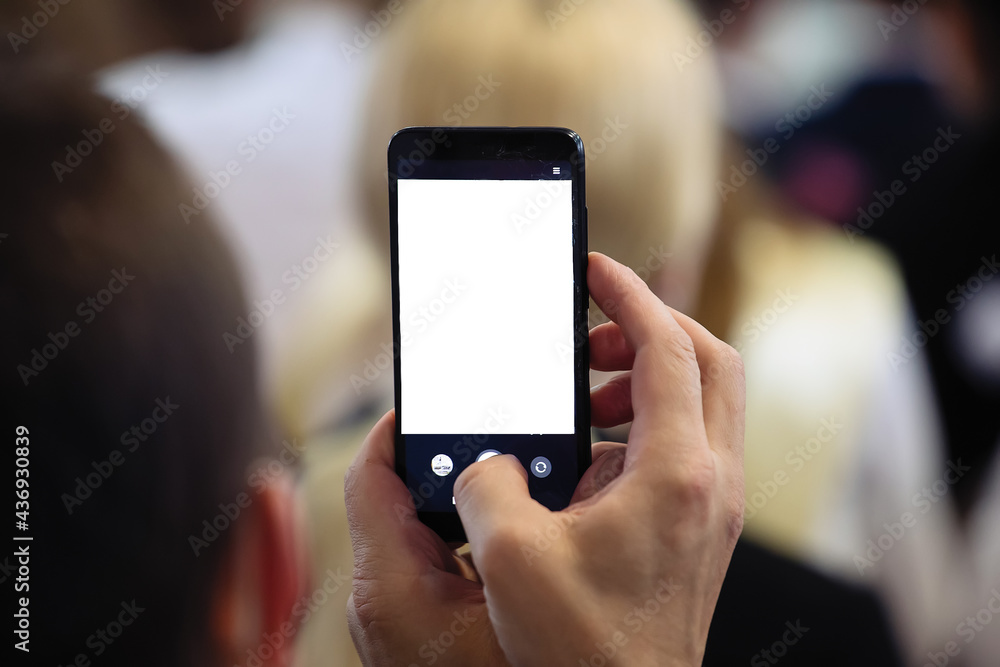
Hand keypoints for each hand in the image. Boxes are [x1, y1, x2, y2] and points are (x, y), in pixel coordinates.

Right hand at [344, 252, 744, 665]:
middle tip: (591, 338)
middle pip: (708, 359)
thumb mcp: (510, 556)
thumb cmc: (584, 649)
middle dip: (650, 328)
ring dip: (648, 377)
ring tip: (588, 396)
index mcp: (677, 473)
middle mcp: (712, 481)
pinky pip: (688, 443)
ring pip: (705, 400)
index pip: (668, 347)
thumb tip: (491, 460)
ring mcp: (715, 504)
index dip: (629, 296)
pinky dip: (645, 424)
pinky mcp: (703, 525)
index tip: (595, 269)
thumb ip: (487, 483)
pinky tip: (592, 457)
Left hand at [344, 409, 505, 665]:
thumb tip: (513, 471)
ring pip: (418, 531)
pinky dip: (463, 541)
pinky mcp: (412, 627)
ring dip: (462, 507)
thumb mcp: (516, 604)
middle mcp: (379, 598)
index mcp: (389, 586)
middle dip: (450, 465)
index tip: (435, 396)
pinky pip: (430, 562)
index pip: (370, 476)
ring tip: (515, 493)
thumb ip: (507, 534)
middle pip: (399, 499)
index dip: (397, 427)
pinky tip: (507, 544)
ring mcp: (393, 615)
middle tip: (503, 446)